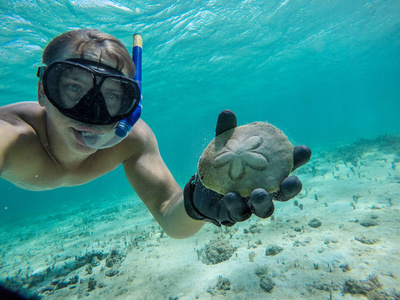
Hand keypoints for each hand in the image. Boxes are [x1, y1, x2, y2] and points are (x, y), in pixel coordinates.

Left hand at [184, 110, 310, 226]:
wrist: (201, 188)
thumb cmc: (221, 164)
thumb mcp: (222, 147)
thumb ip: (226, 133)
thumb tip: (227, 112)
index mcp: (267, 172)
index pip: (288, 165)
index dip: (298, 159)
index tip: (303, 150)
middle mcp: (265, 190)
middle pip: (284, 193)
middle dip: (291, 188)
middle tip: (292, 181)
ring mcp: (250, 205)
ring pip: (265, 210)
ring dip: (264, 202)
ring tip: (259, 193)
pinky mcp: (234, 215)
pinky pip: (238, 213)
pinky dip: (235, 205)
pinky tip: (230, 196)